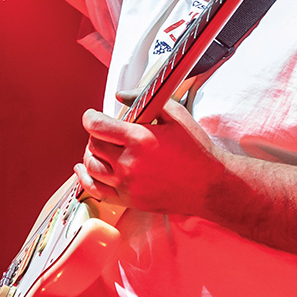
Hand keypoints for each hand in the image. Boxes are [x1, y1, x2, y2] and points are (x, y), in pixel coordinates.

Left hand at [74, 99, 227, 216]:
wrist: (210, 186)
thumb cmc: (196, 151)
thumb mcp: (176, 115)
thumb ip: (145, 100)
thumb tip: (120, 96)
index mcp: (140, 139)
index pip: (97, 126)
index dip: (90, 117)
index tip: (92, 115)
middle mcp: (130, 163)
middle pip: (93, 145)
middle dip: (95, 134)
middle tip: (104, 131)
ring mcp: (128, 185)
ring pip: (91, 167)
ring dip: (90, 154)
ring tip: (99, 148)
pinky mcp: (129, 201)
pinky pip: (96, 190)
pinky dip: (86, 179)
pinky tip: (85, 170)